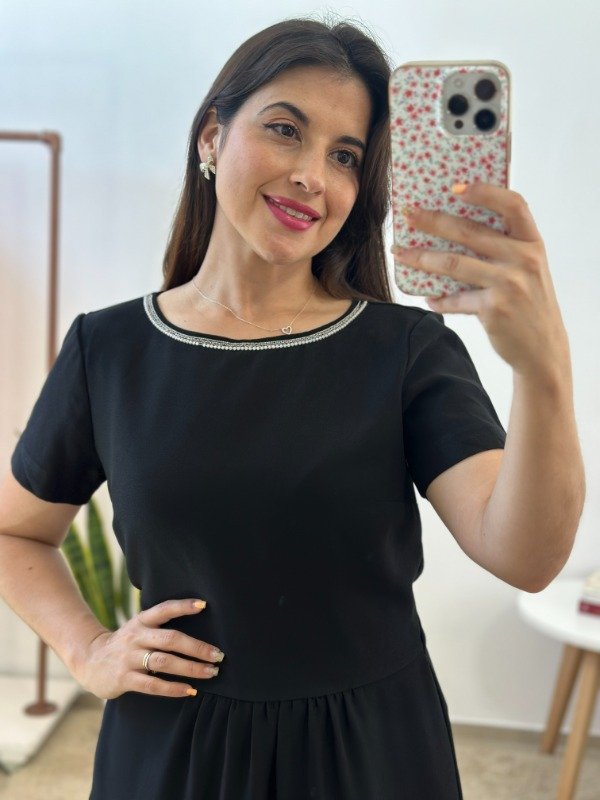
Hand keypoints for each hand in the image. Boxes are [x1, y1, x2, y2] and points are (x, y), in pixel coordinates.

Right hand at [73, 598, 224, 699]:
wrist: (89, 661)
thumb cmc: (126, 644)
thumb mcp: (139, 628)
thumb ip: (161, 626)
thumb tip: (199, 621)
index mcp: (141, 621)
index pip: (164, 609)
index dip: (183, 606)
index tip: (204, 605)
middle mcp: (136, 636)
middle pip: (170, 639)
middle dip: (197, 647)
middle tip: (218, 655)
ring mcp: (129, 658)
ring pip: (164, 662)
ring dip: (191, 668)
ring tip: (211, 673)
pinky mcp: (124, 678)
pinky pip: (152, 685)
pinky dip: (173, 688)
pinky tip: (190, 690)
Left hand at [391, 182, 570, 382]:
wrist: (543, 348)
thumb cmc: (530, 303)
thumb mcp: (529, 269)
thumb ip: (504, 249)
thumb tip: (453, 230)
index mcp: (532, 243)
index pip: (513, 205)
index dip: (485, 191)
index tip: (455, 187)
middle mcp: (523, 259)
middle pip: (470, 231)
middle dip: (433, 221)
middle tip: (408, 215)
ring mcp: (509, 284)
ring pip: (454, 263)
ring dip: (422, 258)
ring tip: (401, 253)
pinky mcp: (494, 308)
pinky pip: (455, 299)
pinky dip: (439, 299)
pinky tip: (429, 298)